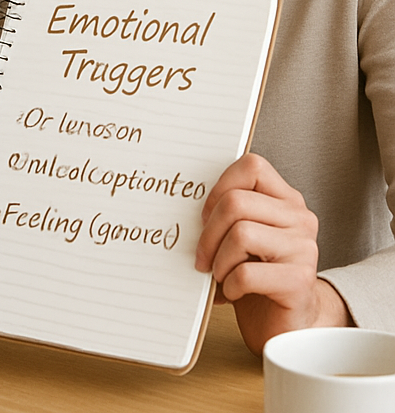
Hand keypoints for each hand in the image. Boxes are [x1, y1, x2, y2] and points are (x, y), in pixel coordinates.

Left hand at [196, 153, 350, 353]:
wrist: (284, 323)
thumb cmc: (255, 272)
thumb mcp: (241, 234)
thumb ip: (226, 211)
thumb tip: (184, 196)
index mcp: (286, 199)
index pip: (251, 167)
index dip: (219, 188)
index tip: (205, 216)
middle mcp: (301, 219)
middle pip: (236, 202)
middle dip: (208, 232)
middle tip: (202, 257)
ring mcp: (304, 249)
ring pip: (241, 234)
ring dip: (219, 260)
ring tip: (220, 274)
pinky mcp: (300, 282)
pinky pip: (246, 273)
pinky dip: (229, 285)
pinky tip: (233, 292)